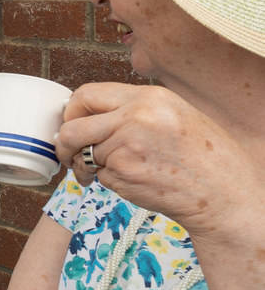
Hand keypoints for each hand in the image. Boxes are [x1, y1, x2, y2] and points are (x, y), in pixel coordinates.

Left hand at [55, 83, 260, 239]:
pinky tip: (136, 182)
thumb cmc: (204, 157)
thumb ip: (133, 109)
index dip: (72, 112)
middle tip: (68, 153)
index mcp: (148, 97)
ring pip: (84, 155)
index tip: (72, 123)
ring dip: (88, 167)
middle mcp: (135, 117)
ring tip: (112, 173)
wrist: (226, 195)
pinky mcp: (124, 175)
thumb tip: (87, 113)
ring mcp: (127, 147)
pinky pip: (100, 176)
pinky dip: (109, 182)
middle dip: (63, 143)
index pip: (87, 94)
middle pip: (72, 127)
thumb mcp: (174, 114)